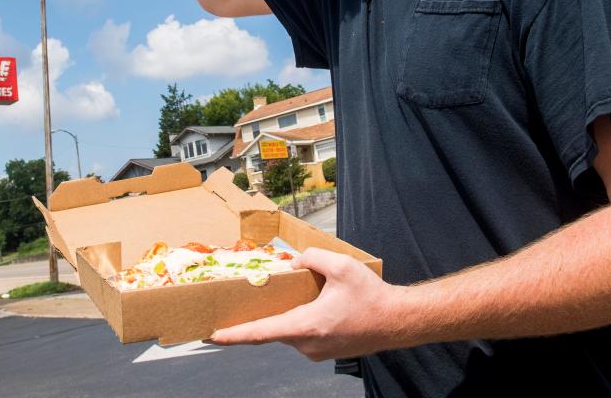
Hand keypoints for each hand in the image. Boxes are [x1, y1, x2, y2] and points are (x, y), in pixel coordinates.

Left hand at [208, 247, 406, 360]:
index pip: (260, 333)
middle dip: (262, 313)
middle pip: (274, 328)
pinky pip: (302, 334)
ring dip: (286, 313)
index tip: (211, 334)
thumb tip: (295, 262)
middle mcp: (308, 344)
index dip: (233, 335)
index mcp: (308, 325)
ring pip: (289, 330)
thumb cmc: (372, 296)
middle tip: (247, 298)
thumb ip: (312, 258)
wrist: (399, 320)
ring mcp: (316, 352)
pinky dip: (298, 319)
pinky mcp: (324, 351)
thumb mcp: (341, 266)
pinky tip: (312, 303)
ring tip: (297, 293)